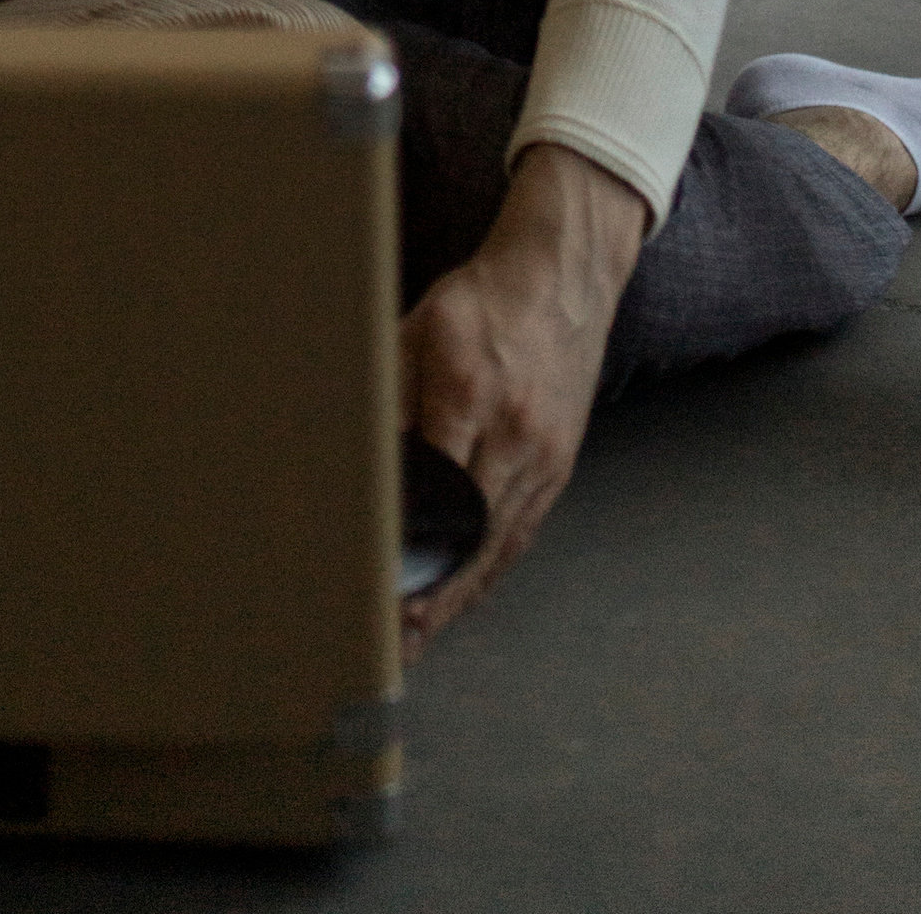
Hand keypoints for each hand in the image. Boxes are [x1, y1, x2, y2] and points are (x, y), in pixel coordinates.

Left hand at [396, 142, 646, 655]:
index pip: (430, 489)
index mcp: (469, 392)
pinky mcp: (559, 466)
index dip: (405, 543)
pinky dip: (489, 570)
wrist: (560, 279)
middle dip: (430, 594)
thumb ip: (389, 395)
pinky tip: (464, 595)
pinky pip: (521, 533)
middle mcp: (513, 433)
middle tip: (392, 641)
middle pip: (468, 534)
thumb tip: (360, 459)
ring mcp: (543, 455)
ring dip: (458, 597)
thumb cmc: (478, 303)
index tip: (374, 584)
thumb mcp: (415, 331)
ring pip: (498, 546)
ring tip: (419, 637)